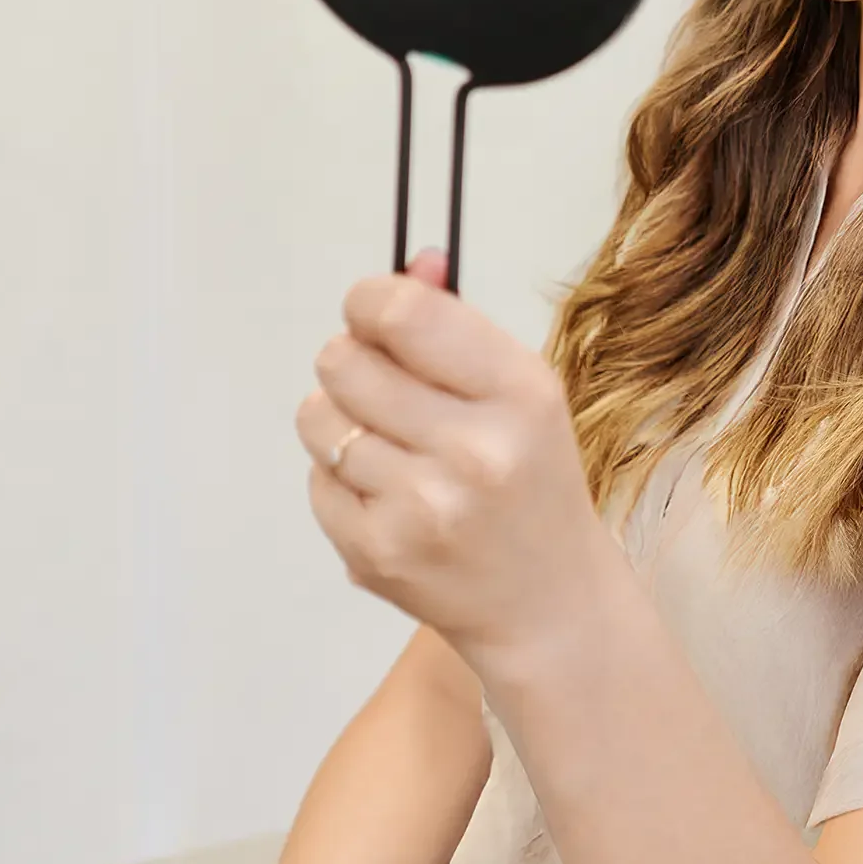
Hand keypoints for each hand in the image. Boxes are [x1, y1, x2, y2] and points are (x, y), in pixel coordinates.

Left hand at [298, 250, 608, 675]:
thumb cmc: (532, 482)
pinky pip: (315, 479)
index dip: (370, 302)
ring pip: (316, 419)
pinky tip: (389, 495)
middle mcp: (471, 452)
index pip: (403, 313)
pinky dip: (340, 479)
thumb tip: (415, 260)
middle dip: (352, 362)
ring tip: (388, 442)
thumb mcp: (521, 392)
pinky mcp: (374, 553)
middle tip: (382, 385)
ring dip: (339, 420)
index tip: (373, 313)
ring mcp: (419, 508)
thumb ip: (459, 325)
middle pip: (343, 361)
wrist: (547, 603)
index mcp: (519, 395)